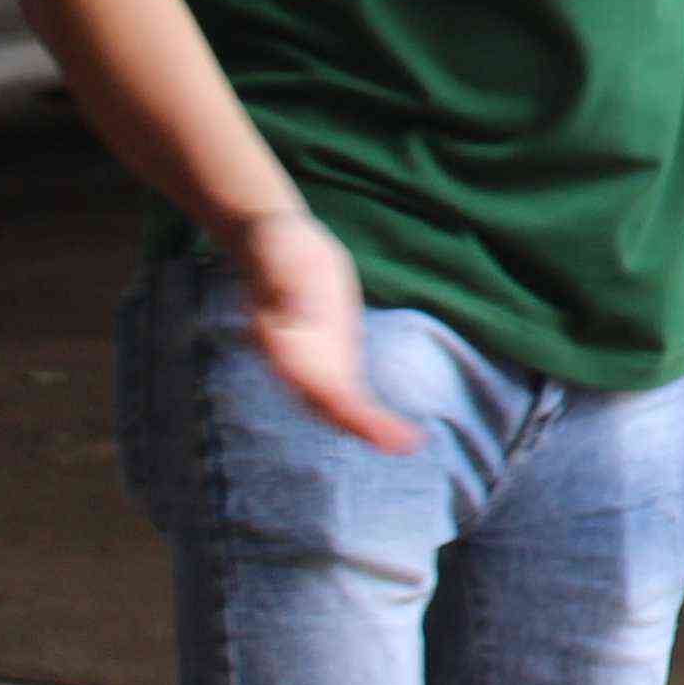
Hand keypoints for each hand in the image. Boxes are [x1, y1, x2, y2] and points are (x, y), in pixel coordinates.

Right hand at [225, 207, 416, 451]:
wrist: (275, 241)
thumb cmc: (276, 244)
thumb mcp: (281, 250)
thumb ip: (287, 278)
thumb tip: (297, 305)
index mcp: (280, 344)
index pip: (311, 380)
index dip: (339, 403)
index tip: (364, 417)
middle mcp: (294, 363)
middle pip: (325, 404)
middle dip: (361, 426)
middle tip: (403, 444)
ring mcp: (312, 364)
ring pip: (337, 407)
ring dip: (368, 428)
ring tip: (408, 444)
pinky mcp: (332, 357)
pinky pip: (349, 394)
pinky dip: (370, 415)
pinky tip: (397, 430)